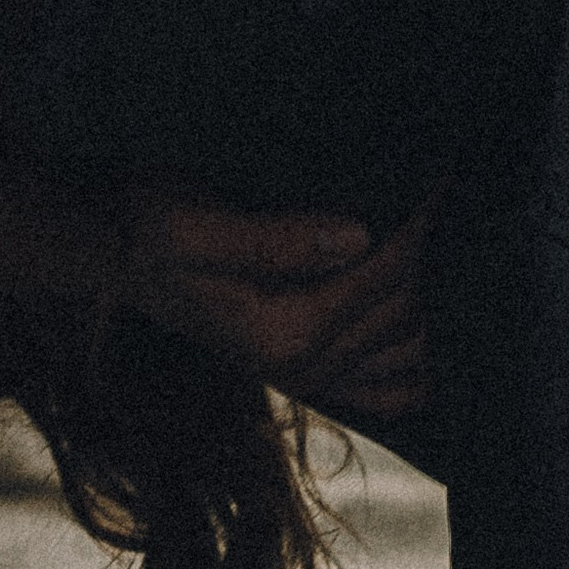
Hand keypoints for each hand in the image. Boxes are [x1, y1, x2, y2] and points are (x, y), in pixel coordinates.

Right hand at [123, 194, 433, 417]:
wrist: (113, 252)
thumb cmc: (148, 227)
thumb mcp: (193, 225)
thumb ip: (274, 239)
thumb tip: (360, 236)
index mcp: (284, 333)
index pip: (386, 274)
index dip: (422, 222)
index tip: (443, 176)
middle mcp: (303, 367)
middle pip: (409, 310)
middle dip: (439, 254)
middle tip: (454, 197)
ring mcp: (310, 377)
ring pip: (414, 349)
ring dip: (440, 302)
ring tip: (450, 243)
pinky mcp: (309, 372)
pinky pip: (389, 392)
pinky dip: (421, 363)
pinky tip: (438, 325)